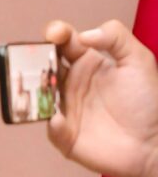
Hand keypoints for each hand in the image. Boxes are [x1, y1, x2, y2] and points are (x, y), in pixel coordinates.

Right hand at [45, 20, 157, 176]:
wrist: (154, 142)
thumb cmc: (148, 101)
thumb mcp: (139, 60)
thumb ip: (116, 37)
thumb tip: (83, 35)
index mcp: (87, 63)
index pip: (64, 43)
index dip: (56, 34)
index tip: (54, 34)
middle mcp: (71, 83)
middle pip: (43, 67)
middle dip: (33, 59)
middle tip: (32, 58)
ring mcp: (65, 109)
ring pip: (39, 96)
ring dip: (35, 90)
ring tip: (38, 87)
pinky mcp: (64, 135)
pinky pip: (51, 127)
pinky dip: (52, 123)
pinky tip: (59, 120)